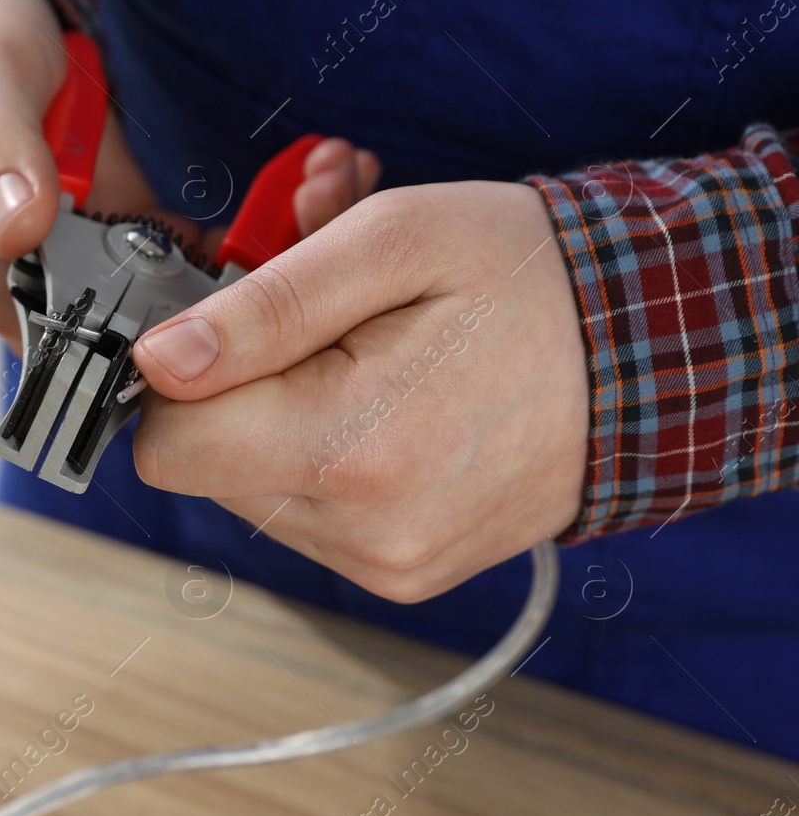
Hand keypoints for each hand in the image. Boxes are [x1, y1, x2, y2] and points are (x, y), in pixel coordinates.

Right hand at [0, 0, 378, 348]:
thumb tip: (18, 223)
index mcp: (16, 298)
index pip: (113, 356)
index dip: (193, 329)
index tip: (265, 277)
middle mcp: (77, 298)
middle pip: (184, 329)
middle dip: (264, 276)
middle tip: (327, 197)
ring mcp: (122, 267)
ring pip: (216, 288)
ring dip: (283, 238)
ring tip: (337, 173)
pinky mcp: (156, 233)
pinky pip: (227, 245)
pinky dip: (276, 213)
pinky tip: (324, 171)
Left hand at [129, 181, 588, 602]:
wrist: (655, 352)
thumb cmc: (531, 280)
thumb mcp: (392, 243)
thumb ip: (262, 307)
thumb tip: (159, 361)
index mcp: (353, 450)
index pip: (169, 445)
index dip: (179, 374)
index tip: (225, 321)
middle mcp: (364, 532)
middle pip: (206, 467)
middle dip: (238, 386)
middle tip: (315, 321)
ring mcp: (387, 563)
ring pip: (250, 490)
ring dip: (281, 416)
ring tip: (363, 355)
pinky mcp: (403, 572)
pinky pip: (305, 514)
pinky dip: (321, 454)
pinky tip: (381, 401)